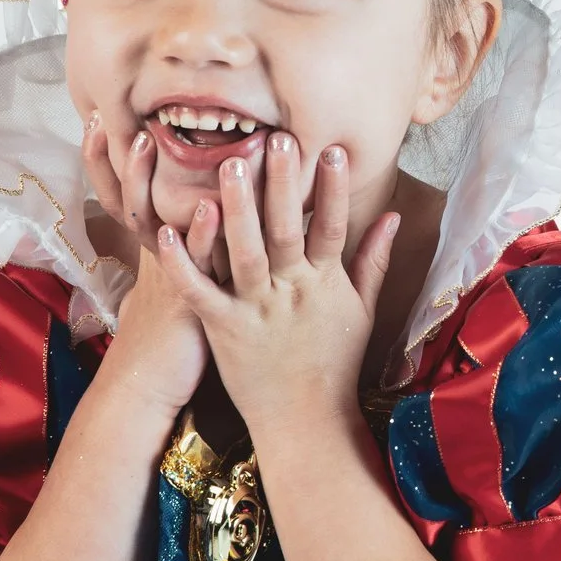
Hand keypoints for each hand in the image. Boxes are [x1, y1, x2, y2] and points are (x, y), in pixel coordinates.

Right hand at [81, 112, 216, 412]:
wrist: (148, 391)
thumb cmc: (168, 339)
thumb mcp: (172, 286)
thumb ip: (180, 250)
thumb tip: (188, 212)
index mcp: (152, 251)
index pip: (123, 194)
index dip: (108, 160)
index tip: (96, 118)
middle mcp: (156, 258)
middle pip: (130, 198)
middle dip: (120, 159)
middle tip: (111, 117)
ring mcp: (170, 278)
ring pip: (158, 220)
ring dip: (153, 182)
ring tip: (150, 140)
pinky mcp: (191, 303)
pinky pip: (196, 265)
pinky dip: (198, 236)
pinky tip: (205, 206)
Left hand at [152, 132, 398, 440]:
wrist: (306, 421)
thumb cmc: (335, 363)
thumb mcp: (363, 310)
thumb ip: (374, 261)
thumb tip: (393, 215)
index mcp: (326, 283)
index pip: (333, 227)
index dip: (334, 189)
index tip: (333, 149)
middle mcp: (292, 291)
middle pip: (286, 230)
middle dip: (282, 184)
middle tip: (275, 139)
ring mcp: (257, 309)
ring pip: (245, 252)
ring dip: (236, 209)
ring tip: (228, 165)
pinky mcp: (223, 329)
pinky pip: (201, 291)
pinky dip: (184, 263)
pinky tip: (167, 231)